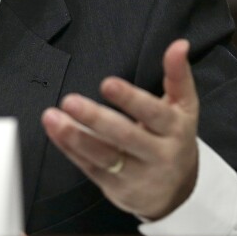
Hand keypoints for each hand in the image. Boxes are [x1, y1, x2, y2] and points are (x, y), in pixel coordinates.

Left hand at [41, 39, 198, 219]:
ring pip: (104, 156)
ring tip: (52, 117)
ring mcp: (136, 174)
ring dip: (75, 136)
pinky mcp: (116, 188)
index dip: (131, 99)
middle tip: (69, 100)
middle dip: (96, 118)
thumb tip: (179, 44)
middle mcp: (158, 154)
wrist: (177, 191)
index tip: (107, 83)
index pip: (154, 113)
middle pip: (126, 136)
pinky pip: (90, 168)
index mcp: (176, 129)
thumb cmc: (174, 137)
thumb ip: (178, 75)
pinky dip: (70, 149)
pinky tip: (55, 131)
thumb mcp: (184, 107)